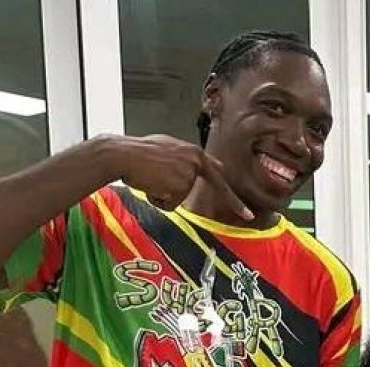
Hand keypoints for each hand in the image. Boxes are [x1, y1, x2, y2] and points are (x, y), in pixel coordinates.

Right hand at [108, 134, 252, 220]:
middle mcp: (196, 161)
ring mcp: (189, 174)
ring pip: (181, 198)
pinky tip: (149, 185)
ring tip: (151, 179)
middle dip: (235, 203)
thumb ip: (185, 158)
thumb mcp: (167, 148)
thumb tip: (197, 164)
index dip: (232, 192)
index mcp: (194, 153)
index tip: (247, 209)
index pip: (218, 174)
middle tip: (249, 216)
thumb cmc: (137, 152)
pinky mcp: (179, 186)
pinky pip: (170, 204)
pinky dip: (158, 200)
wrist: (120, 155)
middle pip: (217, 187)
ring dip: (165, 195)